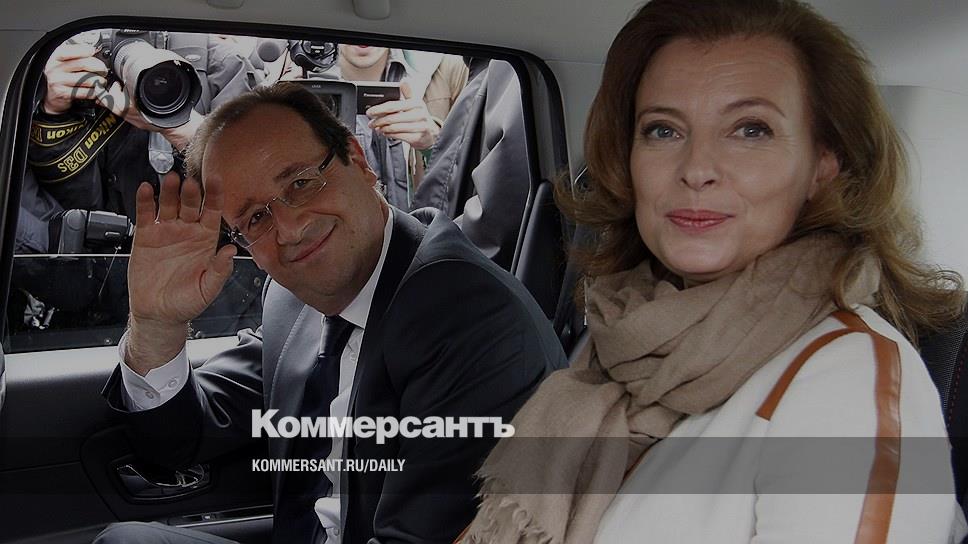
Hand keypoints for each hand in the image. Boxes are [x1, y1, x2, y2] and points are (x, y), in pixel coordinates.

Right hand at [41, 43, 107, 114]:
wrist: (52, 96)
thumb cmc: (62, 77)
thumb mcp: (63, 62)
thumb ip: (76, 55)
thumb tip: (93, 50)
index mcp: (56, 57)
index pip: (71, 50)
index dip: (84, 50)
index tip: (93, 51)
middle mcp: (55, 68)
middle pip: (83, 64)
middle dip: (99, 67)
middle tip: (103, 70)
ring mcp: (59, 81)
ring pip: (87, 79)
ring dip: (99, 80)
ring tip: (101, 81)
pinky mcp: (64, 94)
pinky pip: (86, 92)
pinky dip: (95, 91)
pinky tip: (96, 90)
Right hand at [125, 172, 236, 372]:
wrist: (159, 314)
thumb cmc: (187, 302)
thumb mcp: (208, 288)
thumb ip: (219, 270)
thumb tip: (232, 251)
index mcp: (206, 240)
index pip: (213, 212)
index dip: (215, 196)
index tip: (217, 181)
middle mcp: (188, 232)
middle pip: (190, 205)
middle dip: (191, 193)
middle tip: (191, 182)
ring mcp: (166, 232)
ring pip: (169, 205)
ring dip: (169, 191)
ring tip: (170, 180)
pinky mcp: (146, 237)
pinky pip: (146, 215)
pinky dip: (145, 201)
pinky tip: (146, 189)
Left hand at [366, 81, 439, 149]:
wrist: (431, 133)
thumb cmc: (419, 117)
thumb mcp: (415, 103)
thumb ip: (408, 92)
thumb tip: (404, 80)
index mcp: (416, 103)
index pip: (394, 105)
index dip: (379, 108)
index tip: (370, 111)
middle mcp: (419, 114)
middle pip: (393, 118)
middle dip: (379, 121)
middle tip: (371, 123)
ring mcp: (419, 126)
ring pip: (395, 128)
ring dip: (383, 129)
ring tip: (377, 128)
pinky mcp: (418, 137)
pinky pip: (399, 136)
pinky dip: (389, 135)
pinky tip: (385, 133)